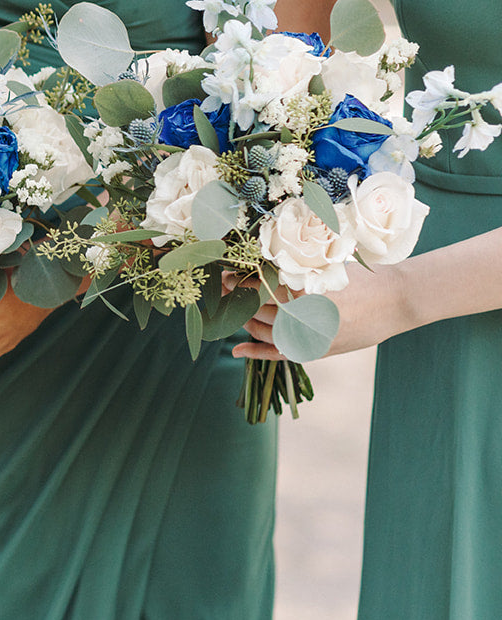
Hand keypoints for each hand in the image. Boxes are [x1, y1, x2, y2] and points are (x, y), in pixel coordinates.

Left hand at [233, 263, 410, 360]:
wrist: (396, 301)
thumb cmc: (360, 278)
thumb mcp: (327, 268)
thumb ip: (296, 271)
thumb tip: (260, 265)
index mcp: (306, 291)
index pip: (259, 287)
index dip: (238, 281)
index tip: (226, 274)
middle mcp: (305, 316)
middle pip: (257, 309)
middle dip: (236, 299)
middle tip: (223, 289)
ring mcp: (310, 336)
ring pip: (264, 330)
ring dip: (245, 320)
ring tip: (236, 309)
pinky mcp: (317, 351)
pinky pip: (280, 354)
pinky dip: (256, 352)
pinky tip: (237, 349)